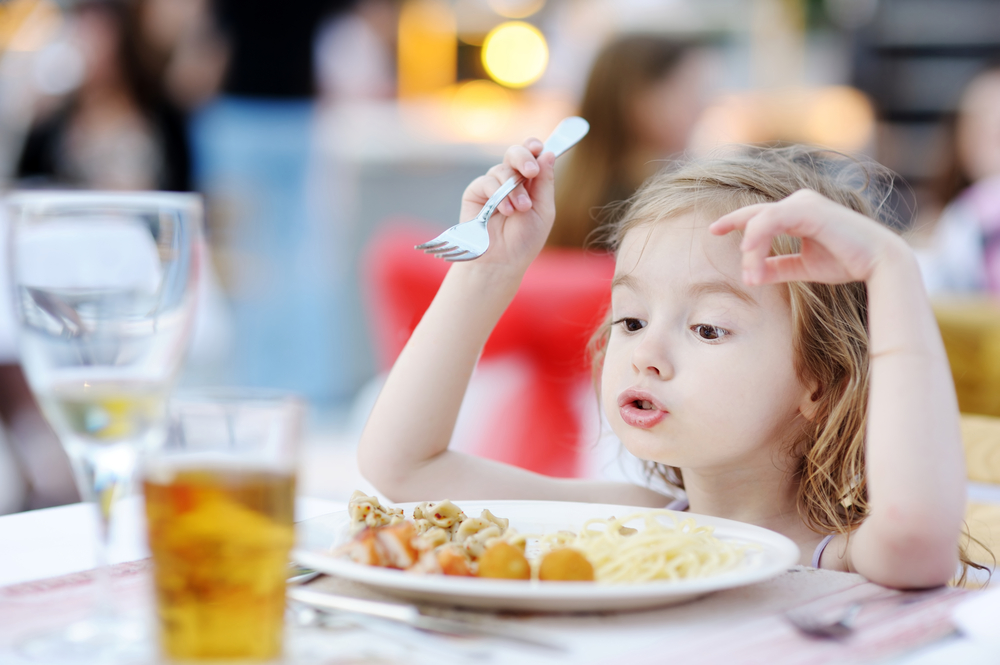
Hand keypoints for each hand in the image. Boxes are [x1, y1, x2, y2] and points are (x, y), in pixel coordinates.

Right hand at [457, 138, 555, 272]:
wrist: (501, 262)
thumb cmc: (524, 240)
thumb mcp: (543, 210)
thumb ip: (545, 182)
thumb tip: (547, 152)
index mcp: (530, 183)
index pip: (532, 156)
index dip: (534, 148)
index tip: (539, 148)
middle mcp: (511, 181)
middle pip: (515, 153)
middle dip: (523, 158)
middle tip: (530, 172)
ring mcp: (493, 186)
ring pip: (502, 169)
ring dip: (513, 189)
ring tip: (520, 210)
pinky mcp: (476, 193)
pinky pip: (486, 181)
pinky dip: (498, 194)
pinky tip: (506, 211)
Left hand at [709, 189, 906, 285]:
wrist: (878, 263)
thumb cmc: (845, 262)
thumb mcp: (803, 267)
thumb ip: (778, 267)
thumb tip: (752, 275)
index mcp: (798, 213)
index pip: (759, 214)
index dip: (735, 220)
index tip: (714, 230)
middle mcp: (799, 203)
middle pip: (756, 217)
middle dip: (734, 227)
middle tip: (714, 233)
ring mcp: (804, 204)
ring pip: (761, 221)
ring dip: (751, 250)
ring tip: (750, 274)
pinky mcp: (809, 211)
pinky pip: (773, 220)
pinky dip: (758, 235)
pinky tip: (748, 251)